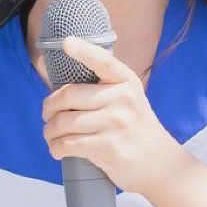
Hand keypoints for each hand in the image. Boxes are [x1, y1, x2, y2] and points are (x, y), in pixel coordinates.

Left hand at [41, 36, 182, 196]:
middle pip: (68, 96)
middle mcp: (123, 99)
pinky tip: (57, 149)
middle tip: (47, 115)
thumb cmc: (134, 130)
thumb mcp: (128, 100)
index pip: (103, 61)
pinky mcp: (109, 147)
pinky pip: (68, 143)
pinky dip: (56, 148)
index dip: (83, 50)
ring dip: (49, 131)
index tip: (67, 42)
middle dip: (48, 108)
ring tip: (51, 135)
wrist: (159, 164)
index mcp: (126, 82)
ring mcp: (117, 123)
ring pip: (64, 122)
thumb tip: (61, 88)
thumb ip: (104, 89)